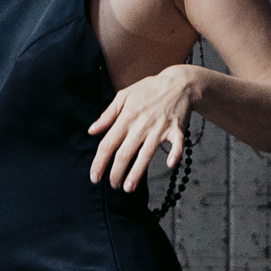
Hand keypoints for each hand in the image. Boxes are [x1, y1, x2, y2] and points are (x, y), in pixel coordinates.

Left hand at [89, 64, 200, 191]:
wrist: (179, 83)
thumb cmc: (149, 89)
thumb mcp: (124, 95)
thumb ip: (108, 115)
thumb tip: (92, 131)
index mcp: (126, 117)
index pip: (108, 143)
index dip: (99, 162)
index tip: (94, 177)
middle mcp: (141, 125)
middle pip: (124, 153)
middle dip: (116, 173)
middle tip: (113, 186)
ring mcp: (160, 128)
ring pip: (146, 154)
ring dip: (137, 172)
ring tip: (128, 188)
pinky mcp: (177, 130)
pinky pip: (177, 144)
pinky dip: (176, 154)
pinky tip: (170, 165)